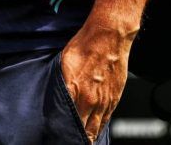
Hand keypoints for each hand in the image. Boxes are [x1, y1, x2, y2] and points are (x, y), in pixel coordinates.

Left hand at [60, 24, 131, 141]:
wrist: (108, 36)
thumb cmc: (85, 45)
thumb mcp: (63, 63)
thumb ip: (61, 84)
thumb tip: (55, 96)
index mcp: (74, 92)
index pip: (68, 122)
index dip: (64, 131)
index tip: (59, 135)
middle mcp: (90, 101)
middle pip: (83, 131)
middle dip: (76, 137)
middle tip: (70, 139)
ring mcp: (104, 101)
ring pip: (96, 128)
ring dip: (89, 135)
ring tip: (83, 140)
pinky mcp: (115, 98)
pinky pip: (107, 120)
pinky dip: (100, 127)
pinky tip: (96, 130)